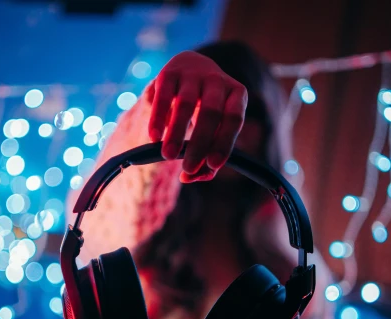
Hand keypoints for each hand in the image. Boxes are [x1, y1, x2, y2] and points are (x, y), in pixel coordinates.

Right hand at [147, 50, 247, 181]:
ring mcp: (193, 74)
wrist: (191, 67)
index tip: (213, 165)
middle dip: (199, 144)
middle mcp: (217, 81)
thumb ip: (208, 156)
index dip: (224, 143)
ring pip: (186, 104)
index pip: (233, 119)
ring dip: (176, 133)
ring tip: (167, 156)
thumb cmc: (207, 109)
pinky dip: (158, 119)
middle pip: (210, 113)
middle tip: (187, 169)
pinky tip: (154, 137)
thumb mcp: (215, 128)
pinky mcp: (169, 73)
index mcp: (236, 94)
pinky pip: (163, 97)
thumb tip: (190, 178)